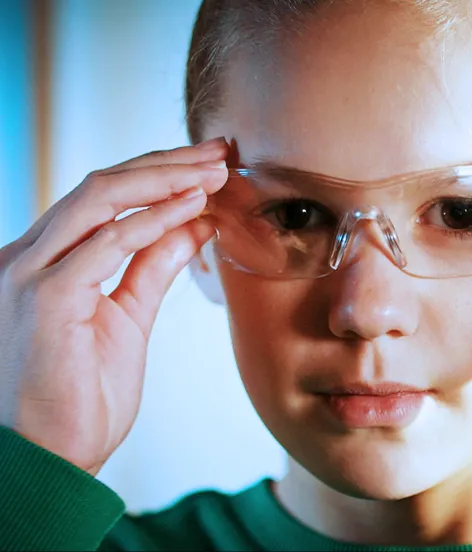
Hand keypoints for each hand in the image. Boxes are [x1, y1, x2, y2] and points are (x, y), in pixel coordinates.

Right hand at [0, 139, 228, 475]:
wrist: (50, 460)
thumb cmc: (81, 397)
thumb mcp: (126, 318)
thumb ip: (151, 268)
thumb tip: (191, 224)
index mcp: (43, 261)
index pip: (102, 198)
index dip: (158, 175)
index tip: (209, 165)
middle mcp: (27, 258)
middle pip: (102, 185)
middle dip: (167, 163)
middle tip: (221, 151)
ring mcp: (30, 274)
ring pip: (100, 199)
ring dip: (166, 179)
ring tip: (216, 170)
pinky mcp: (46, 299)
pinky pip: (107, 244)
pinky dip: (153, 220)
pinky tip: (193, 207)